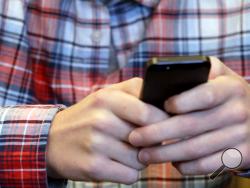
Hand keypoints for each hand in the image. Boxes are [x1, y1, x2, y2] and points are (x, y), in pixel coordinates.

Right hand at [46, 78, 167, 183]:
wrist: (52, 140)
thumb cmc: (88, 116)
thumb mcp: (107, 95)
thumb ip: (135, 91)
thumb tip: (165, 103)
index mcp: (107, 98)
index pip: (148, 112)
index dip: (162, 122)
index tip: (164, 125)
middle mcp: (101, 120)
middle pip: (148, 138)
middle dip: (151, 142)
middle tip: (143, 140)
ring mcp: (96, 144)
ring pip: (141, 160)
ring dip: (138, 158)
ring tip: (124, 151)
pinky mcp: (93, 167)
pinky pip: (130, 175)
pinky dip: (128, 172)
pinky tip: (115, 162)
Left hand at [129, 57, 249, 174]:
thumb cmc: (224, 92)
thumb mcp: (217, 74)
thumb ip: (195, 71)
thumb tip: (162, 81)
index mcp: (230, 88)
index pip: (204, 95)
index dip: (181, 102)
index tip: (160, 107)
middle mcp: (238, 112)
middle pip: (191, 126)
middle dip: (157, 134)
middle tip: (134, 138)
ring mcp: (241, 136)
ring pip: (195, 149)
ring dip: (165, 154)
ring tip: (143, 154)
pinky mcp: (240, 155)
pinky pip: (207, 165)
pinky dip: (186, 166)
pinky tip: (171, 162)